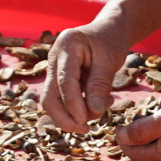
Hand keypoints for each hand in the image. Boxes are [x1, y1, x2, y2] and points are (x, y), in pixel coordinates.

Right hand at [39, 0, 160, 133]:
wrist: (108, 30)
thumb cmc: (110, 40)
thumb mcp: (110, 60)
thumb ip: (100, 85)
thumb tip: (93, 111)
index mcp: (66, 46)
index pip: (64, 81)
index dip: (73, 105)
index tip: (86, 122)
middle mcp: (54, 58)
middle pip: (49, 96)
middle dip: (64, 118)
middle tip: (85, 130)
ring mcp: (53, 69)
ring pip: (52, 101)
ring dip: (72, 115)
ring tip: (100, 110)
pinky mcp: (59, 78)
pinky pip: (62, 99)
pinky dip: (78, 108)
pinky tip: (98, 104)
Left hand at [115, 86, 160, 160]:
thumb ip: (140, 131)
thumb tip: (120, 138)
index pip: (135, 154)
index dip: (123, 139)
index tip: (118, 124)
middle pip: (146, 151)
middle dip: (140, 132)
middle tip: (140, 113)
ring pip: (159, 144)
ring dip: (155, 126)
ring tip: (160, 105)